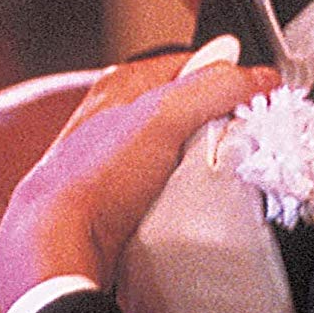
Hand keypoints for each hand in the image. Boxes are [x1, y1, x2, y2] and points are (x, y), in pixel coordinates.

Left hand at [0, 54, 278, 311]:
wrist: (54, 246)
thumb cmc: (94, 178)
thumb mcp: (163, 116)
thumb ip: (212, 87)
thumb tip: (257, 74)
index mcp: (123, 83)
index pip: (193, 65)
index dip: (229, 80)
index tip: (259, 101)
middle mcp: (116, 115)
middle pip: (187, 110)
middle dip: (218, 126)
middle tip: (244, 144)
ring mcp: (116, 158)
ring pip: (177, 151)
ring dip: (203, 164)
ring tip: (221, 179)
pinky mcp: (118, 197)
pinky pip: (165, 187)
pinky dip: (184, 194)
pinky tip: (192, 206)